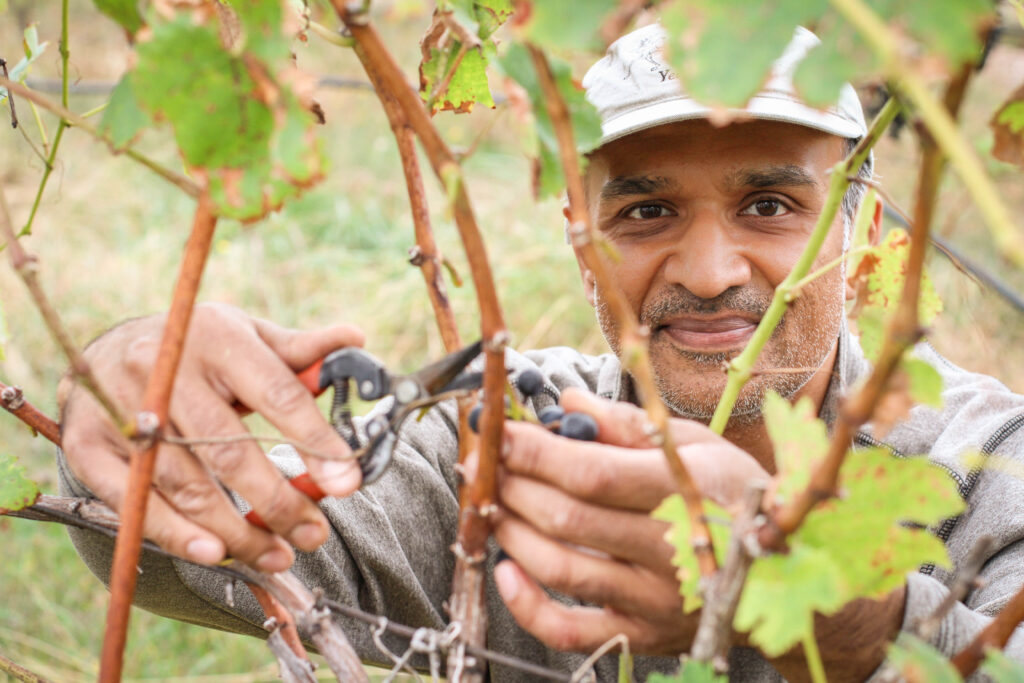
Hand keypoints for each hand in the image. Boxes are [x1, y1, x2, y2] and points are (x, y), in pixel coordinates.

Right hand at [58, 303, 364, 571]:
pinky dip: (176, 534)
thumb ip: (298, 351)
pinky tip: (215, 553)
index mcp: (219, 338)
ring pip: (186, 485)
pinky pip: (135, 502)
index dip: (315, 441)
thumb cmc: (199, 349)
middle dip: (278, 501)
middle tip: (314, 534)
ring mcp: (122, 408)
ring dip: (236, 531)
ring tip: (278, 554)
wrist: (106, 350)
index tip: (348, 481)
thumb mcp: (248, 335)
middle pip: (229, 449)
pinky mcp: (87, 444)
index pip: (277, 394)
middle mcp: (166, 370)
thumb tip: (355, 340)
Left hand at [493, 388, 769, 653]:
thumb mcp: (699, 447)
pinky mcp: (641, 635)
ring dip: (511, 530)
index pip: (593, 473)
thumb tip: (565, 402)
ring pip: (561, 568)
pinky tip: (505, 569)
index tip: (498, 431)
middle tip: (485, 463)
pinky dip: (526, 605)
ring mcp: (655, 599)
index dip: (535, 453)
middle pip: (567, 517)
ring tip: (492, 501)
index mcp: (687, 490)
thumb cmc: (734, 496)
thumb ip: (629, 425)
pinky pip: (570, 633)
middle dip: (512, 485)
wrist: (788, 577)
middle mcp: (671, 549)